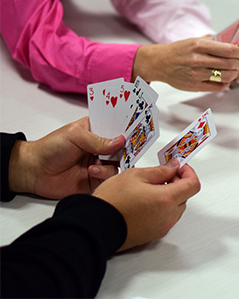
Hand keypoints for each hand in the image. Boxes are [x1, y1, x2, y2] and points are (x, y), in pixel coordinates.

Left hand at [8, 118, 122, 199]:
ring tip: (95, 164)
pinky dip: (104, 175)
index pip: (116, 128)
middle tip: (124, 150)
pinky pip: (110, 178)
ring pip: (118, 163)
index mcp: (96, 131)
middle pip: (122, 147)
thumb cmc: (49, 148)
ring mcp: (100, 163)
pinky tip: (91, 172)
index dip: (126, 129)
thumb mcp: (74, 136)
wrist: (34, 171)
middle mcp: (100, 147)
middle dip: (124, 149)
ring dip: (110, 164)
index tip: (136, 130)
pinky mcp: (96, 179)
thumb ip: (98, 139)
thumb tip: (120, 141)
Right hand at [92, 159, 199, 250]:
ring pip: (176, 208)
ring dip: (170, 196)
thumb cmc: (111, 202)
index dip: (188, 172)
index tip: (179, 167)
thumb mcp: (136, 175)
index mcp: (167, 200)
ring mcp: (161, 227)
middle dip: (178, 183)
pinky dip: (162, 208)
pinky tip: (145, 201)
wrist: (95, 225)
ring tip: (149, 188)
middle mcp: (168, 216)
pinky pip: (165, 218)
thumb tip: (173, 167)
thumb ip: (160, 170)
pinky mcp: (153, 234)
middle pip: (185, 196)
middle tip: (163, 175)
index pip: (193, 184)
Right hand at [132, 36, 238, 91]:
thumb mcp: (195, 40)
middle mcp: (198, 60)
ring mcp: (197, 74)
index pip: (229, 50)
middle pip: (230, 63)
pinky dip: (226, 83)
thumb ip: (214, 41)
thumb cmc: (179, 51)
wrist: (160, 63)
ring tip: (233, 70)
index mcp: (199, 45)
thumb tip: (234, 44)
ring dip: (234, 73)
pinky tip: (224, 78)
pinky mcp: (195, 86)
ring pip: (226, 76)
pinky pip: (218, 87)